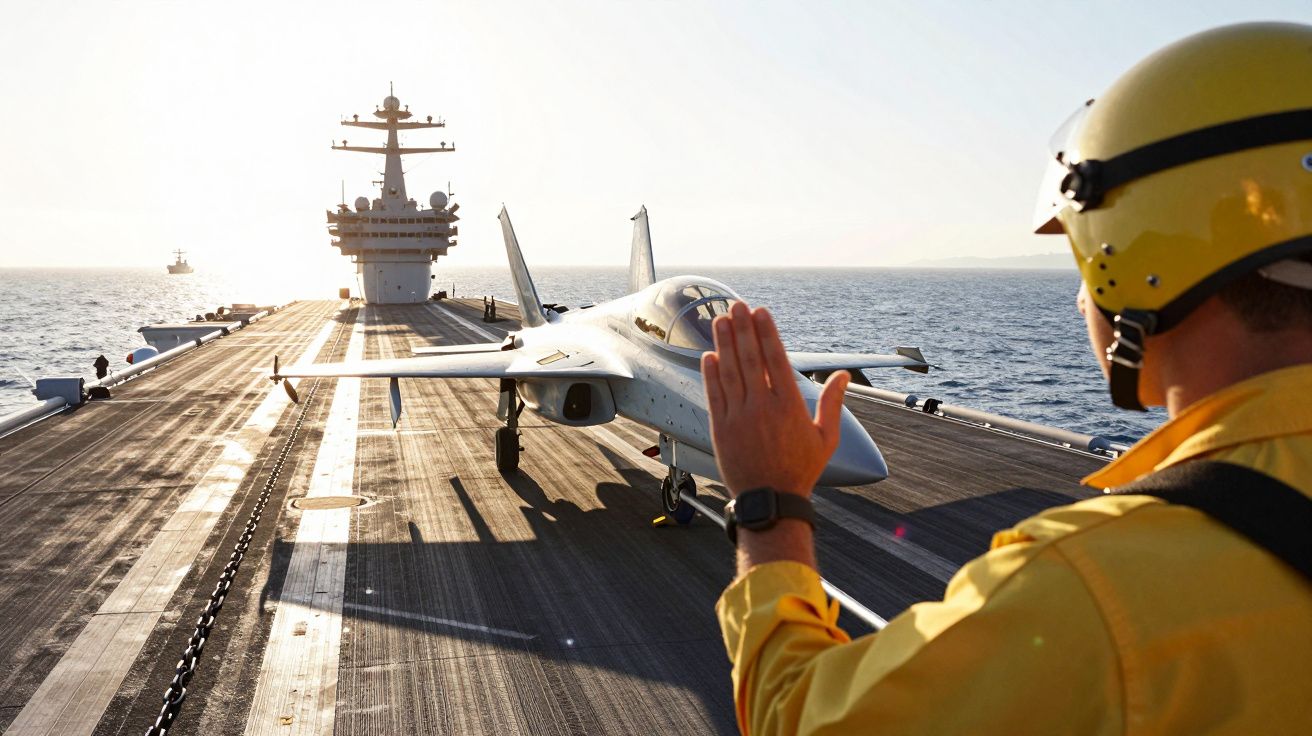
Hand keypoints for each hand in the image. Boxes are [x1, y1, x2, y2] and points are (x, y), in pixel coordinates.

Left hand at [701, 302, 849, 498]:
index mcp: (790, 405)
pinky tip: (709, 355)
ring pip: (730, 372)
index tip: (760, 312)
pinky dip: (711, 374)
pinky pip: (714, 395)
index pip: (776, 359)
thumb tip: (843, 375)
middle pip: (750, 358)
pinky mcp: (721, 428)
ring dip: (724, 343)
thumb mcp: (826, 437)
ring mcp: (739, 417)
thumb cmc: (801, 470)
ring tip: (720, 320)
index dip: (766, 332)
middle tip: (737, 306)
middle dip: (743, 329)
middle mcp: (763, 406)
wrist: (771, 501)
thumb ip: (833, 402)